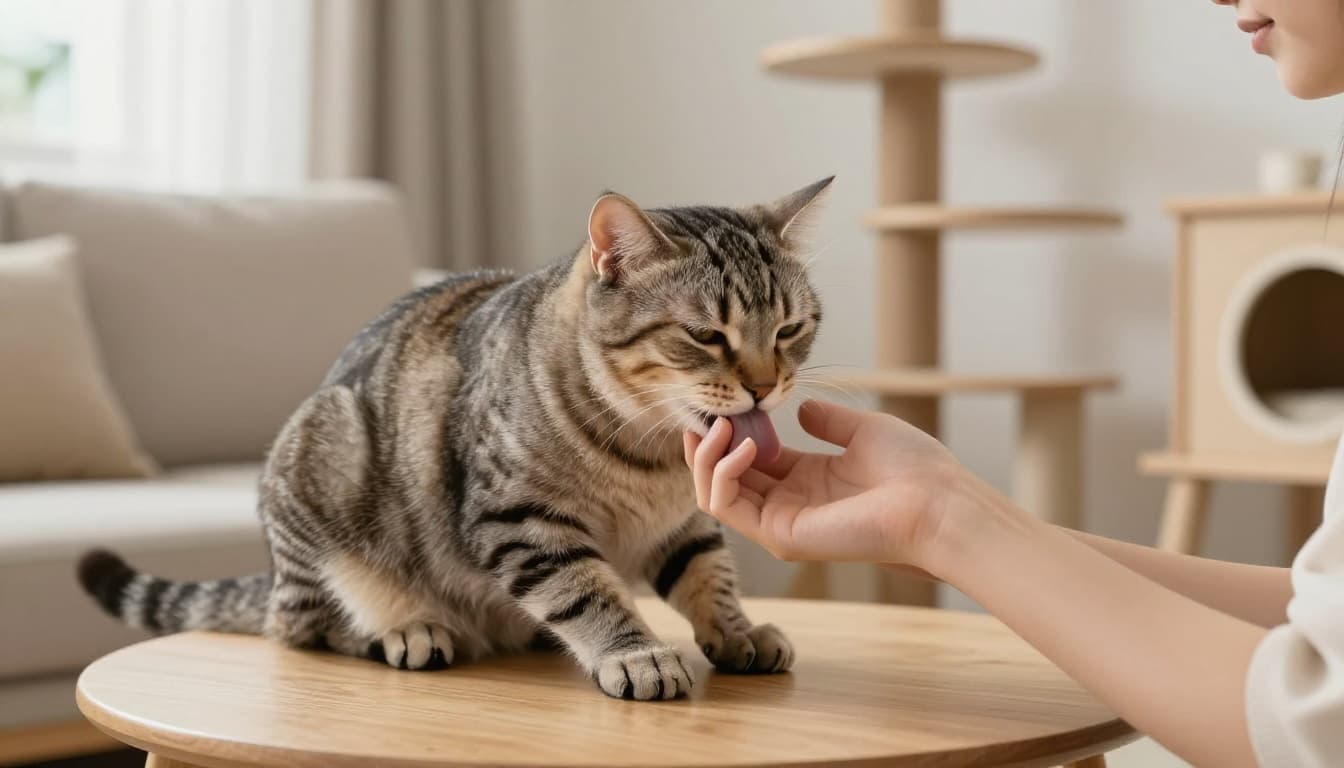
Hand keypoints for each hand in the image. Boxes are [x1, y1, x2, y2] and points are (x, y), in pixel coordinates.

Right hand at [684, 400, 984, 573]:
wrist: (937, 503)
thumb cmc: (914, 469)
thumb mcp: (863, 431)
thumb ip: (828, 422)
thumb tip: (801, 409)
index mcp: (807, 481)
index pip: (750, 461)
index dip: (730, 433)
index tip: (724, 404)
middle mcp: (789, 505)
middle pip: (725, 478)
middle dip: (708, 444)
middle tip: (712, 414)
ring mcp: (781, 524)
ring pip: (715, 494)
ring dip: (707, 457)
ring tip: (723, 427)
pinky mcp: (780, 536)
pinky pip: (727, 506)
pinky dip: (722, 473)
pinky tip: (745, 446)